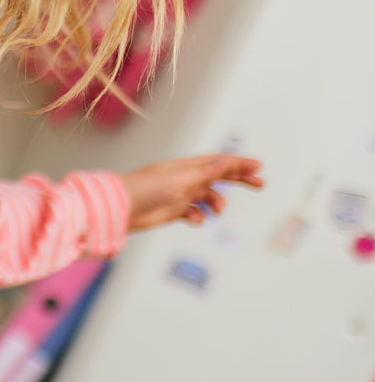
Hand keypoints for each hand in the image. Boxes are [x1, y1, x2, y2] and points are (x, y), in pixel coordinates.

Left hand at [122, 155, 264, 231]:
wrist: (121, 209)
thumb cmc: (146, 190)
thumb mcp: (181, 180)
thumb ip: (205, 173)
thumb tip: (226, 160)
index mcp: (185, 166)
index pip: (218, 161)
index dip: (239, 163)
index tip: (258, 166)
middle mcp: (184, 178)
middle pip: (218, 176)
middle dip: (239, 180)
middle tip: (260, 184)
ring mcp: (179, 194)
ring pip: (207, 197)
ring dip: (217, 203)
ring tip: (217, 212)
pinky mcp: (172, 210)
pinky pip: (194, 213)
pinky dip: (199, 217)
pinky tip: (195, 220)